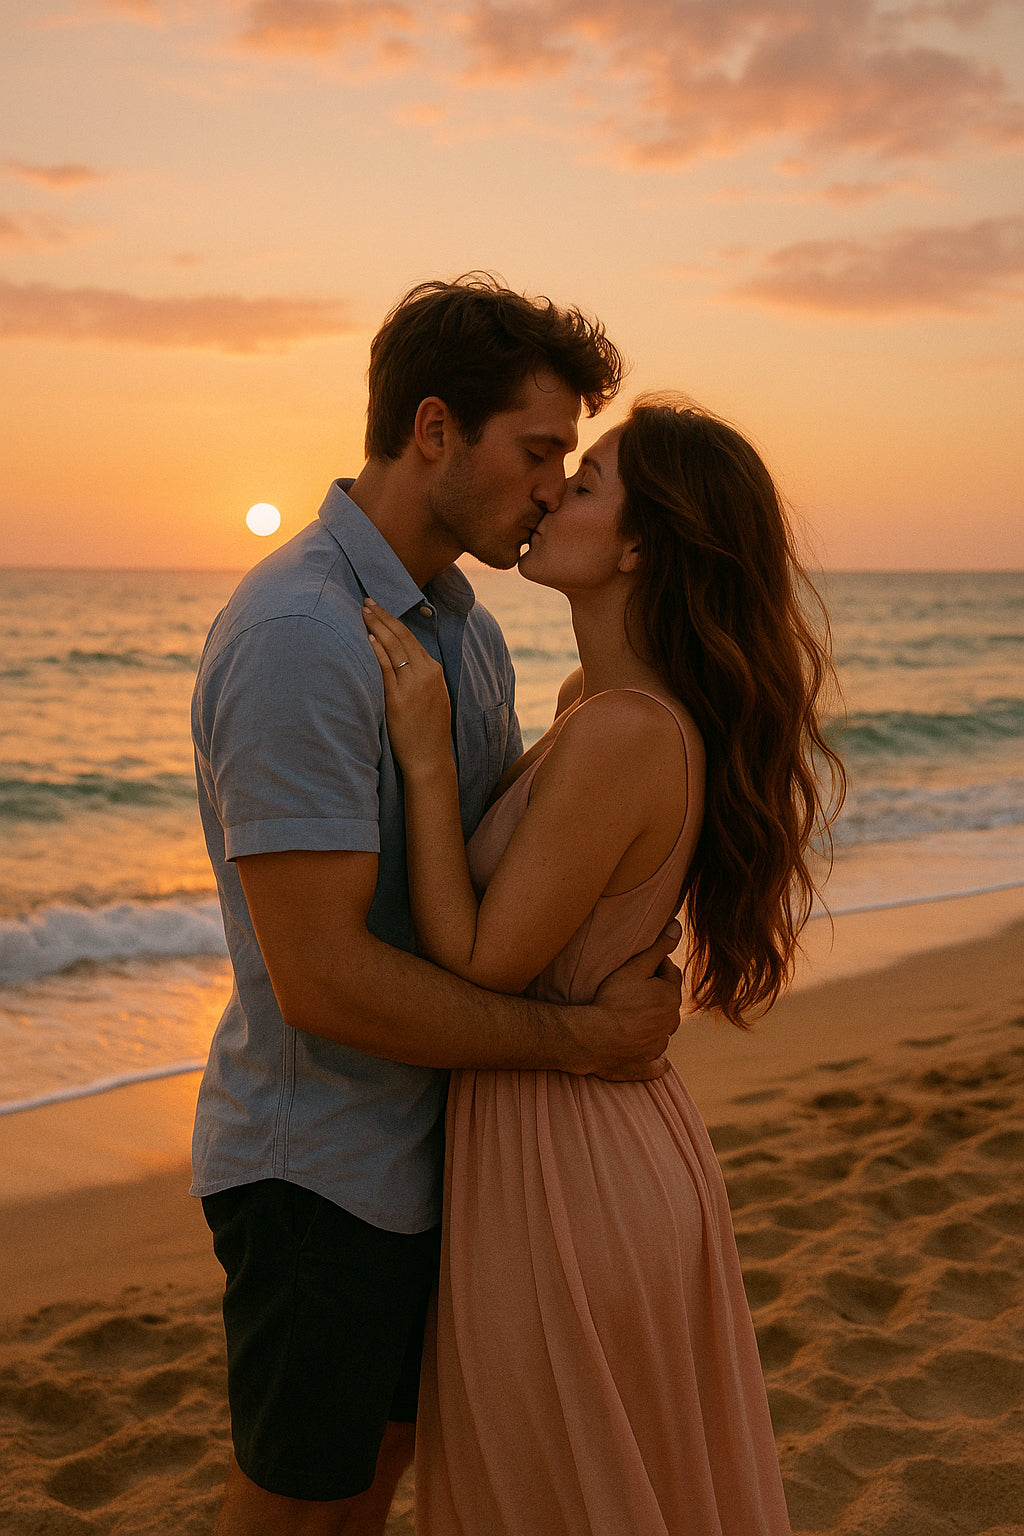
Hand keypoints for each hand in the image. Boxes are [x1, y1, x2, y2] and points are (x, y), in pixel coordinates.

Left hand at [362, 599, 452, 774]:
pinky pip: (386, 670)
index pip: (411, 637)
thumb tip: (401, 659)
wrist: (430, 758)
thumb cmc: (427, 729)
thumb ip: (420, 676)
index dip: (393, 620)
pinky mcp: (398, 699)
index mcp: (434, 670)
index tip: (378, 607)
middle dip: (382, 616)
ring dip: (377, 627)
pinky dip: (377, 652)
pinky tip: (368, 639)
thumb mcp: (432, 696)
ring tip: (362, 613)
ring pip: (393, 648)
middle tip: (366, 601)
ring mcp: (413, 686)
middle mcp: (426, 673)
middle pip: (401, 636)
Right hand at [586, 919, 682, 1080]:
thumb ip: (657, 947)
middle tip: (632, 988)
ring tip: (630, 1015)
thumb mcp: (634, 968)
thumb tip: (677, 926)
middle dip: (656, 993)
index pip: (671, 974)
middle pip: (668, 1002)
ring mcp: (659, 1047)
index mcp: (671, 998)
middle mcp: (671, 1024)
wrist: (592, 1038)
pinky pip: (657, 1062)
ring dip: (653, 1022)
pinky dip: (653, 1057)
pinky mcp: (647, 1066)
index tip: (640, 965)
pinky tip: (643, 1050)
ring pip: (662, 1030)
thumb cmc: (611, 1000)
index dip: (656, 966)